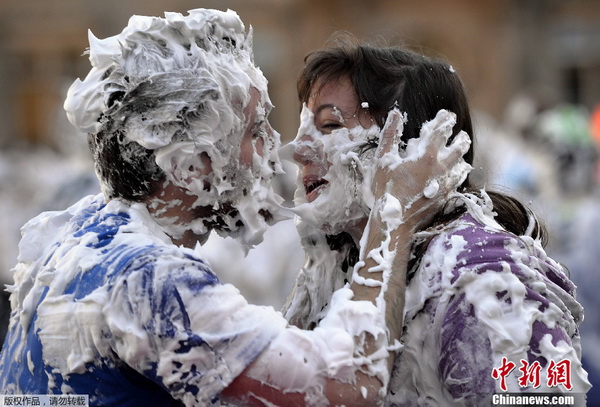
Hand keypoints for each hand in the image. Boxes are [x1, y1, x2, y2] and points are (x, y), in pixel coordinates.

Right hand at [371, 108, 471, 229]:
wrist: (395, 221)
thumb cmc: (386, 189)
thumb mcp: (383, 160)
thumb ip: (390, 135)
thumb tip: (395, 113)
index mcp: (426, 156)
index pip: (441, 131)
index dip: (444, 120)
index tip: (446, 114)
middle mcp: (441, 168)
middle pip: (459, 148)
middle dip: (460, 138)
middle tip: (461, 135)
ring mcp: (445, 184)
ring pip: (461, 165)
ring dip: (461, 157)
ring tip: (460, 153)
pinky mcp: (445, 197)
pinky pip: (458, 182)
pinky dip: (458, 174)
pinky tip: (454, 174)